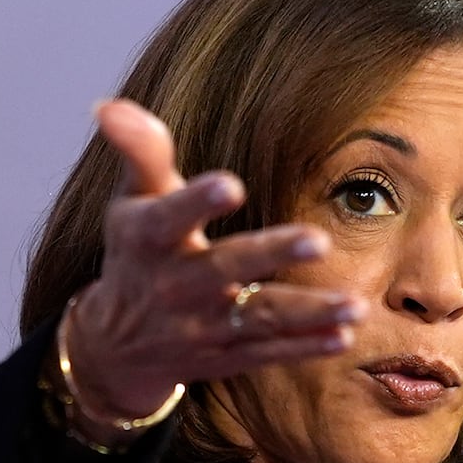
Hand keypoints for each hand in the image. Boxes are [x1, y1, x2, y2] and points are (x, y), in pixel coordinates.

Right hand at [63, 99, 364, 419]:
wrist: (115, 347)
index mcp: (148, 238)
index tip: (231, 185)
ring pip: (259, 318)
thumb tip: (109, 106)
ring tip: (354, 305)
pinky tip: (343, 336)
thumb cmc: (137, 253)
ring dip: (308, 312)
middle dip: (271, 254)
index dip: (196, 201)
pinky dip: (305, 346)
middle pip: (225, 267)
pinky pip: (269, 352)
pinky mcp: (226, 356)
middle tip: (318, 240)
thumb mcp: (132, 201)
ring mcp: (203, 326)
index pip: (169, 217)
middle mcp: (174, 285)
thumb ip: (139, 152)